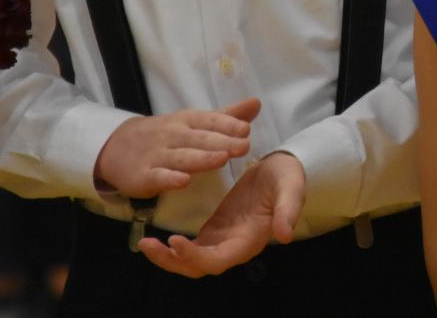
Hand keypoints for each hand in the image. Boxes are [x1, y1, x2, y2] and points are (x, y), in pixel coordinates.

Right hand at [93, 97, 257, 199]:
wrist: (116, 146)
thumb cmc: (166, 134)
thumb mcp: (193, 122)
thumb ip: (225, 117)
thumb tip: (256, 103)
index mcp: (186, 121)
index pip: (208, 120)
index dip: (227, 124)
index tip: (246, 129)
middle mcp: (172, 135)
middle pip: (199, 139)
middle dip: (222, 141)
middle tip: (244, 146)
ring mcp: (157, 156)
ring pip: (182, 157)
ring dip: (202, 158)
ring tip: (222, 159)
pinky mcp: (143, 176)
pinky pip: (158, 177)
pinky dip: (170, 179)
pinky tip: (184, 181)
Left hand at [137, 150, 305, 277]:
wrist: (283, 168)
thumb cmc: (287, 178)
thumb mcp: (291, 188)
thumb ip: (288, 210)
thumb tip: (285, 234)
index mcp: (249, 241)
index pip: (217, 261)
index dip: (195, 257)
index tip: (175, 241)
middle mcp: (233, 247)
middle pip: (198, 267)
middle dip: (172, 261)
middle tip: (147, 245)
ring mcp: (222, 240)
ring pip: (191, 261)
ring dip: (168, 257)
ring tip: (145, 244)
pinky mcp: (215, 230)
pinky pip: (191, 248)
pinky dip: (173, 247)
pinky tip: (157, 238)